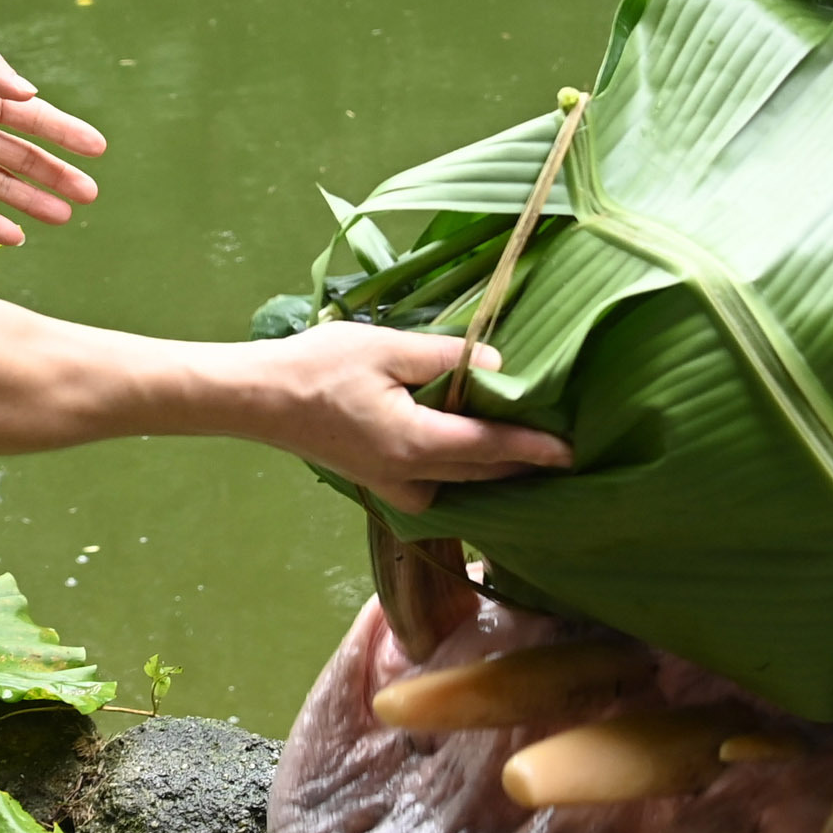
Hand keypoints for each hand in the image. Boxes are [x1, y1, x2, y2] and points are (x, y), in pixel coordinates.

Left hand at [0, 37, 107, 243]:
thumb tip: (32, 95)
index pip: (33, 120)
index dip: (66, 133)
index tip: (98, 148)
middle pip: (24, 159)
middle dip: (58, 175)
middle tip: (90, 193)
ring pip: (2, 187)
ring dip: (33, 202)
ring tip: (65, 217)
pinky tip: (17, 238)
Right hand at [243, 324, 573, 512]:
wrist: (260, 398)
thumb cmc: (319, 367)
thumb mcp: (387, 347)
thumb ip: (444, 357)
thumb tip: (494, 366)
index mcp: (416, 443)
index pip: (490, 447)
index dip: (534, 447)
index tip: (572, 451)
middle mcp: (409, 475)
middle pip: (480, 473)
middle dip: (522, 465)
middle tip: (563, 456)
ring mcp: (390, 484)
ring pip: (457, 484)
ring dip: (492, 472)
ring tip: (526, 455)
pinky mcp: (376, 480)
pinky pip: (432, 486)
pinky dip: (458, 474)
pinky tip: (468, 457)